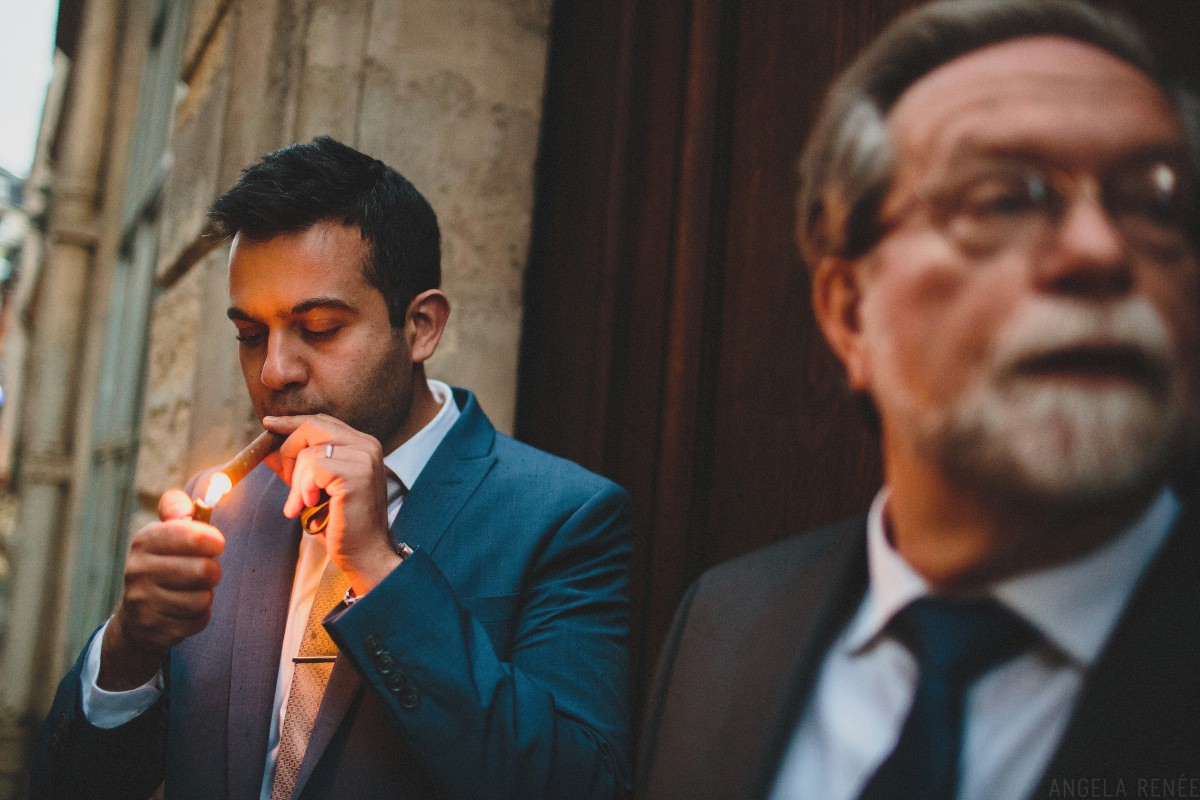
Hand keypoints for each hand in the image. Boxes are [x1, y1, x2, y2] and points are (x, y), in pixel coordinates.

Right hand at [99, 489, 223, 690]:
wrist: (137, 616)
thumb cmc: (164, 563)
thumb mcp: (165, 531)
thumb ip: (178, 508)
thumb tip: (199, 495)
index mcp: (144, 541)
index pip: (192, 534)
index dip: (212, 539)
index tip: (216, 543)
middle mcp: (137, 571)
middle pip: (204, 570)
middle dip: (212, 571)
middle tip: (205, 571)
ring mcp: (143, 603)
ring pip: (203, 598)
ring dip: (205, 595)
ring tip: (191, 591)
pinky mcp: (154, 630)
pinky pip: (198, 620)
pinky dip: (199, 616)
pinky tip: (184, 611)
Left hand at [262, 414, 401, 593]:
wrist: (364, 554)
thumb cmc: (341, 524)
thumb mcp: (314, 488)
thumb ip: (296, 466)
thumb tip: (268, 449)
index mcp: (362, 445)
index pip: (321, 421)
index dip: (292, 423)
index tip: (269, 425)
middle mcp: (367, 446)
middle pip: (312, 426)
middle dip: (289, 451)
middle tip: (287, 480)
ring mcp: (364, 458)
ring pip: (309, 451)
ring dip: (297, 482)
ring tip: (303, 504)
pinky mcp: (356, 474)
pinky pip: (314, 468)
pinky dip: (304, 488)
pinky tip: (312, 504)